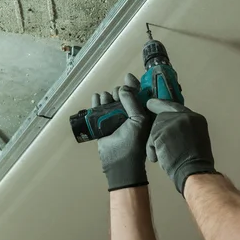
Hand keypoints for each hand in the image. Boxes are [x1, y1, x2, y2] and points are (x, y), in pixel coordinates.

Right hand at [93, 73, 150, 190]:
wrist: (120, 162)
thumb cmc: (134, 142)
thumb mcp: (139, 120)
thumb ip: (133, 103)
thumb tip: (123, 88)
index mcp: (142, 113)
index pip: (138, 94)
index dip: (134, 85)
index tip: (128, 77)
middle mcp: (129, 115)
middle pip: (123, 96)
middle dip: (119, 91)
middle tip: (117, 96)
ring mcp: (116, 119)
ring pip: (110, 101)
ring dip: (107, 96)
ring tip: (106, 98)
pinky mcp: (103, 124)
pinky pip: (99, 109)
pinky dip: (97, 102)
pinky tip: (97, 99)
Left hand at [146, 100, 216, 194]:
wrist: (194, 172)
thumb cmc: (196, 163)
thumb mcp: (196, 138)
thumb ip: (185, 129)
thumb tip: (172, 128)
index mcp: (197, 118)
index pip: (177, 107)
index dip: (163, 106)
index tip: (151, 104)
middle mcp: (186, 116)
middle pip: (164, 115)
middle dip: (157, 126)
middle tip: (151, 134)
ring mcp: (174, 122)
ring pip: (156, 127)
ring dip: (155, 142)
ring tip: (160, 155)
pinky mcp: (162, 131)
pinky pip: (151, 138)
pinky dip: (151, 149)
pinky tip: (157, 158)